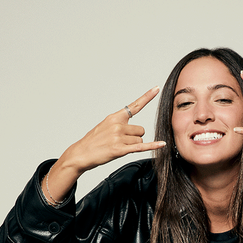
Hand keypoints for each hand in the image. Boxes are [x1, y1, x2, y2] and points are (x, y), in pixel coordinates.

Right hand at [44, 88, 165, 203]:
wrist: (81, 153)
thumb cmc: (93, 141)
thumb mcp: (105, 126)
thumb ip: (120, 124)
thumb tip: (134, 129)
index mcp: (115, 117)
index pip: (134, 105)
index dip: (147, 97)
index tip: (156, 88)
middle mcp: (118, 125)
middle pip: (141, 130)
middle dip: (135, 138)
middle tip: (122, 142)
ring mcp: (119, 137)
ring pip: (140, 141)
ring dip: (133, 146)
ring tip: (118, 147)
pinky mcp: (120, 149)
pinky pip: (141, 147)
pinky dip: (153, 146)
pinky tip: (162, 145)